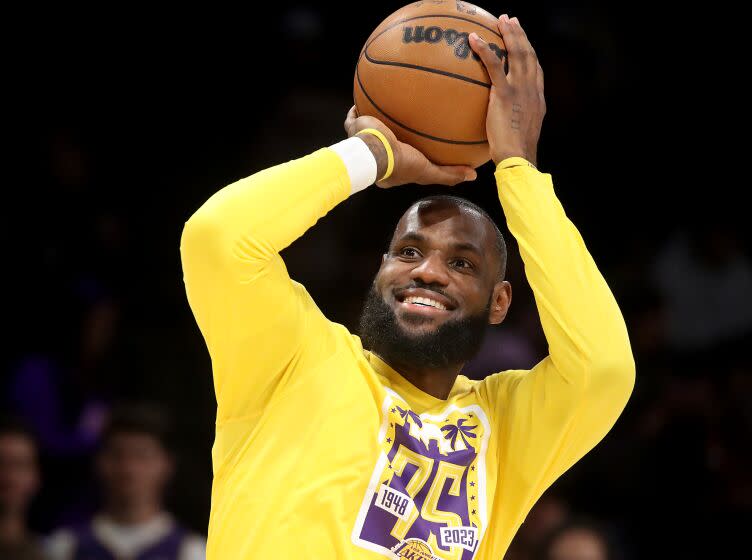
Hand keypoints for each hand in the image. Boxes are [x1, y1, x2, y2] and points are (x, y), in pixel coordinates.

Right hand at [344, 106, 476, 187]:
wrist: (374, 152)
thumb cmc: (399, 164)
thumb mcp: (428, 171)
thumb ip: (448, 174)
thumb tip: (472, 175)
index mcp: (390, 167)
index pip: (402, 158)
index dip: (410, 151)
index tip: (420, 143)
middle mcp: (376, 153)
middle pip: (386, 140)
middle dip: (393, 132)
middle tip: (406, 120)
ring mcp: (363, 140)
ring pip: (370, 126)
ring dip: (376, 118)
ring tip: (387, 103)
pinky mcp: (355, 127)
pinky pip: (355, 114)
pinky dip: (359, 106)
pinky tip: (368, 92)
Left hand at [469, 15, 544, 165]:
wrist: (517, 157)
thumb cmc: (514, 155)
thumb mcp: (517, 135)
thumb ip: (510, 123)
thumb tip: (497, 125)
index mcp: (537, 99)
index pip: (536, 70)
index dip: (530, 53)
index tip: (524, 41)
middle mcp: (532, 90)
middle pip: (529, 55)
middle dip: (521, 35)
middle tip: (512, 21)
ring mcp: (520, 89)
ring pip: (517, 53)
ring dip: (509, 34)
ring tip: (500, 21)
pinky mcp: (505, 93)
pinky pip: (494, 65)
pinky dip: (485, 49)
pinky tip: (473, 39)